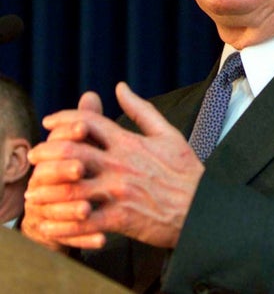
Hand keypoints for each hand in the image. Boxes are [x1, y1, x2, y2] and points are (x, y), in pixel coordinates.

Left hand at [23, 82, 204, 249]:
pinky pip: (83, 221)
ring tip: (36, 192)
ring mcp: (119, 191)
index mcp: (130, 142)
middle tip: (34, 159)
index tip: (49, 123)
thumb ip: (141, 110)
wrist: (202, 207)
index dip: (62, 118)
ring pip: (70, 187)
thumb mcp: (168, 133)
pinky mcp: (121, 218)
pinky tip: (54, 223)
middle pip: (70, 150)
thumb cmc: (186, 172)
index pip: (87, 121)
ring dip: (48, 189)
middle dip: (45, 153)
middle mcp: (121, 164)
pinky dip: (64, 223)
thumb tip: (120, 87)